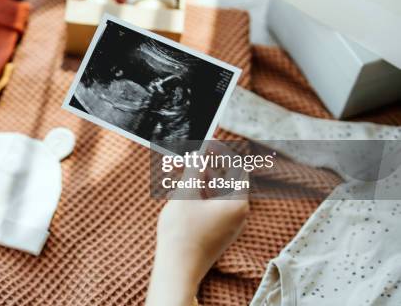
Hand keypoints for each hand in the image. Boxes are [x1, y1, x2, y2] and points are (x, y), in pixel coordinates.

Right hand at [146, 144, 248, 305]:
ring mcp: (228, 223)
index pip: (235, 166)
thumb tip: (201, 151)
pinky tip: (178, 189)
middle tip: (179, 159)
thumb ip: (195, 168)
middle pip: (222, 178)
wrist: (177, 269)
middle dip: (201, 166)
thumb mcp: (186, 192)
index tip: (204, 142)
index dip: (219, 151)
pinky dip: (197, 194)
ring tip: (172, 173)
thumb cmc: (182, 232)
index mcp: (237, 202)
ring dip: (195, 180)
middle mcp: (238, 213)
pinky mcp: (218, 230)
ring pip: (214, 191)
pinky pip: (210, 205)